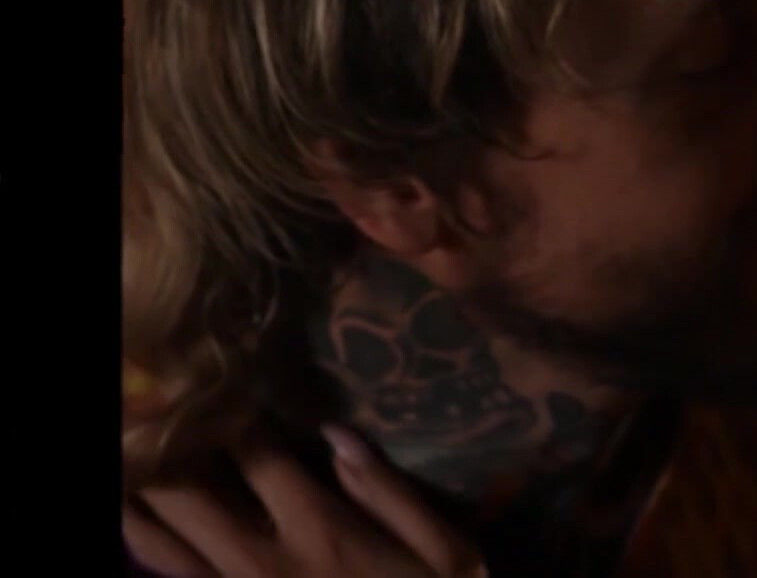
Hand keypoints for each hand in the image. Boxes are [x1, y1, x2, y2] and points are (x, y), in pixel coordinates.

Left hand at [124, 426, 486, 577]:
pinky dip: (142, 537)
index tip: (220, 375)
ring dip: (138, 488)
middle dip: (166, 440)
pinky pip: (167, 572)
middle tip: (155, 400)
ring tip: (131, 447)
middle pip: (187, 490)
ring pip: (159, 537)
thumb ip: (391, 493)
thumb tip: (339, 433)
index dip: (230, 410)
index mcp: (320, 532)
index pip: (256, 455)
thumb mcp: (447, 553)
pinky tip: (135, 510)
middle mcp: (261, 561)